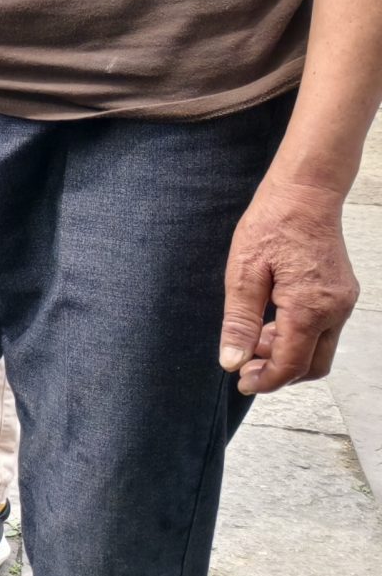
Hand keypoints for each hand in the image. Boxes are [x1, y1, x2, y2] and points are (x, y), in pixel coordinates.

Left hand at [219, 175, 358, 395]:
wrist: (305, 193)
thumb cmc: (271, 226)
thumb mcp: (243, 273)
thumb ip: (240, 321)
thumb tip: (232, 361)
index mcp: (309, 308)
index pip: (291, 365)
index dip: (265, 380)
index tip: (241, 382)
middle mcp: (335, 310)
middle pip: (313, 365)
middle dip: (279, 372)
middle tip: (245, 363)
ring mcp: (343, 302)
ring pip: (321, 349)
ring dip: (289, 354)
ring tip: (254, 338)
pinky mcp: (343, 293)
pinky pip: (325, 330)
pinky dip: (300, 336)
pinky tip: (272, 321)